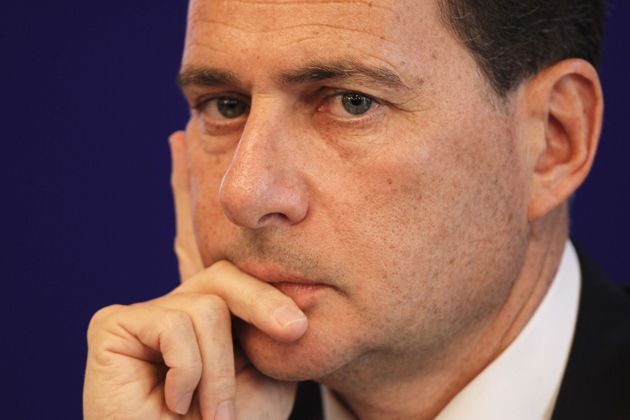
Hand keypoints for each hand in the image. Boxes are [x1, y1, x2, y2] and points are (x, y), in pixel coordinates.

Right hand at [83, 132, 307, 418]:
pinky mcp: (112, 326)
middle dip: (262, 308)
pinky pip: (180, 323)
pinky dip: (194, 372)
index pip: (201, 238)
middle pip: (224, 269)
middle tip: (290, 335)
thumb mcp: (268, 360)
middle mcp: (173, 303)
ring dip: (224, 367)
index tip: (183, 138)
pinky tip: (176, 400)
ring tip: (211, 409)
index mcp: (208, 309)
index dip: (189, 188)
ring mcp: (142, 313)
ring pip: (210, 302)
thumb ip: (266, 311)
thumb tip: (287, 282)